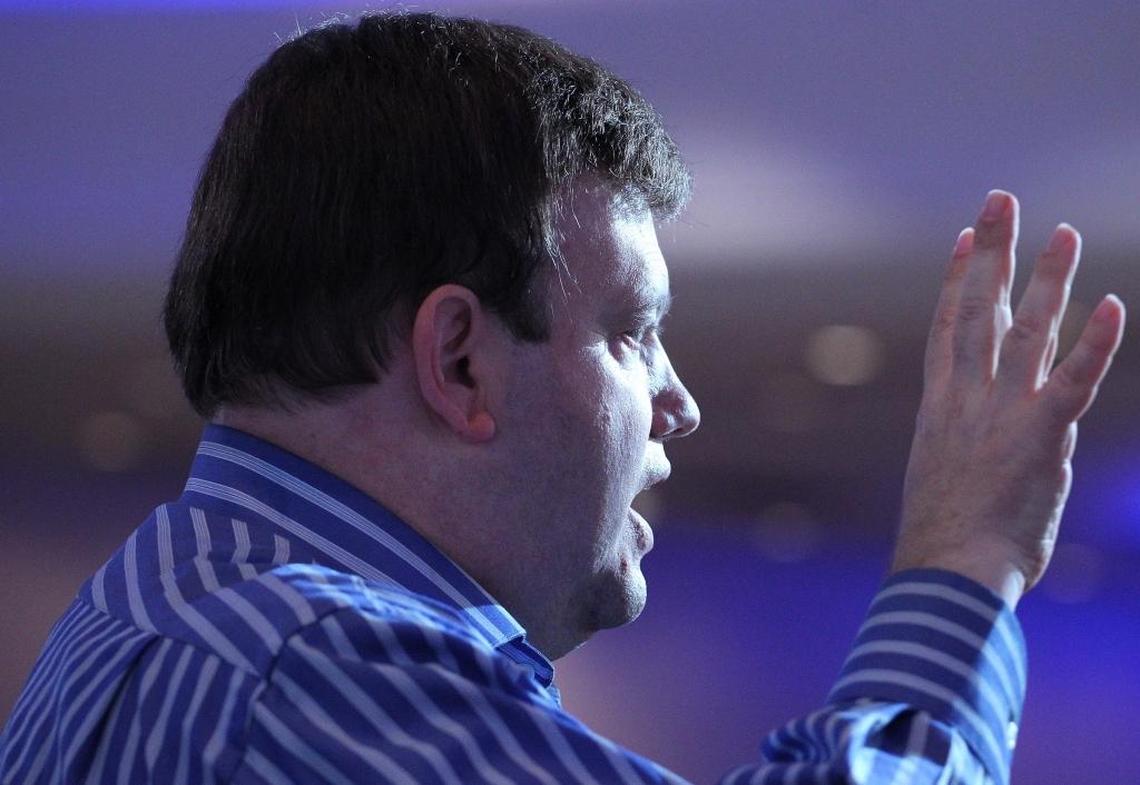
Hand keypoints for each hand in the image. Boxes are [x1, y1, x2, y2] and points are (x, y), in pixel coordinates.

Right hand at [891, 190, 1125, 608]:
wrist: (947, 573)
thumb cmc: (945, 542)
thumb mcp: (946, 481)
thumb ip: (970, 448)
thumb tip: (987, 445)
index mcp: (942, 407)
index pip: (948, 327)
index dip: (957, 279)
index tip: (966, 239)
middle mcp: (968, 398)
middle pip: (979, 310)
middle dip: (993, 252)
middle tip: (1001, 201)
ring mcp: (1002, 413)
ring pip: (1027, 332)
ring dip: (1046, 280)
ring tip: (1062, 232)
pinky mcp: (1041, 437)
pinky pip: (1072, 381)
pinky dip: (1093, 344)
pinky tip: (1111, 305)